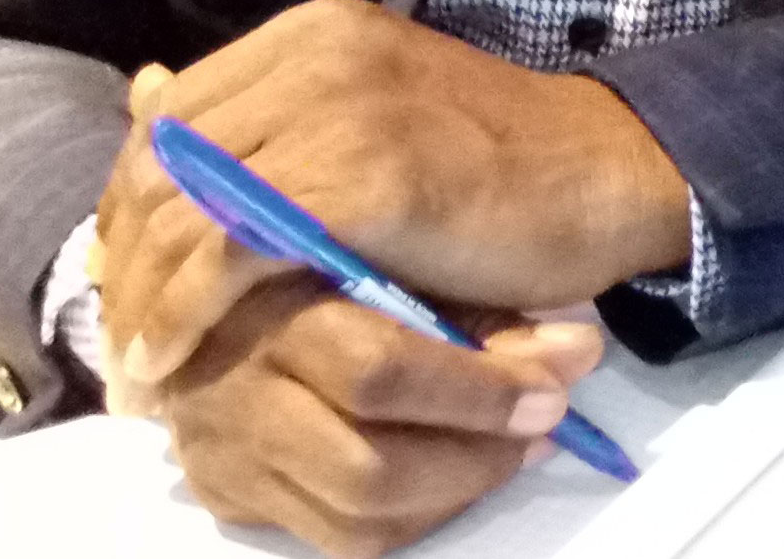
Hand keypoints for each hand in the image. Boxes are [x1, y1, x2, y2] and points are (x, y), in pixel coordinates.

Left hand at [94, 0, 690, 396]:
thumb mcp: (369, 120)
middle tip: (119, 335)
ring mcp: (341, 108)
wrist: (606, 177)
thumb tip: (141, 96)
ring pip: (179, 209)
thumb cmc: (496, 167)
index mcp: (314, 31)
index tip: (124, 282)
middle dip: (122, 260)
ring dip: (141, 300)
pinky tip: (174, 360)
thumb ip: (268, 117)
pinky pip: (229, 252)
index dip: (126, 204)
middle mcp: (316, 51)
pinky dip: (183, 315)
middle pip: (159, 162)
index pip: (167, 117)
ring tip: (139, 364)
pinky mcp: (363, 178)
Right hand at [149, 273, 601, 558]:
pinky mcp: (226, 495)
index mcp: (274, 305)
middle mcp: (234, 391)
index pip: (378, 373)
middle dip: (474, 458)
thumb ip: (482, 307)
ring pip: (354, 516)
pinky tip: (455, 475)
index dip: (477, 392)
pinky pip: (335, 537)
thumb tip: (580, 351)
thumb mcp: (396, 253)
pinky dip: (411, 516)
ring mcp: (223, 455)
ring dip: (453, 493)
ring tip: (513, 450)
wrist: (202, 289)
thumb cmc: (328, 256)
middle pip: (366, 469)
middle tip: (544, 428)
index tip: (552, 391)